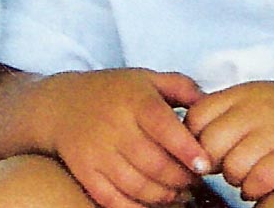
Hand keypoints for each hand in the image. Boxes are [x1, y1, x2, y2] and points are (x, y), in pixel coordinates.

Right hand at [43, 69, 210, 207]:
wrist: (61, 104)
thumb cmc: (114, 91)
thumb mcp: (148, 78)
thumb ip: (182, 87)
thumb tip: (211, 104)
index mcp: (136, 101)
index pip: (165, 129)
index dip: (188, 150)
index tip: (205, 164)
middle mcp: (116, 126)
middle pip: (155, 164)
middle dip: (182, 179)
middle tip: (195, 182)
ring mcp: (98, 152)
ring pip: (137, 186)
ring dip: (164, 196)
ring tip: (179, 194)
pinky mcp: (85, 172)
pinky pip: (113, 199)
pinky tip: (152, 204)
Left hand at [185, 82, 273, 200]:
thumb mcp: (262, 97)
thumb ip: (228, 111)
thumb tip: (190, 137)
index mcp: (245, 91)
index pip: (196, 117)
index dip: (195, 140)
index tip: (209, 149)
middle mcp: (258, 108)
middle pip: (209, 147)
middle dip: (214, 164)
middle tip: (230, 166)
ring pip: (231, 169)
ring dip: (237, 179)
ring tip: (252, 172)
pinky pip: (256, 183)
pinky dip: (255, 189)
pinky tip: (265, 183)